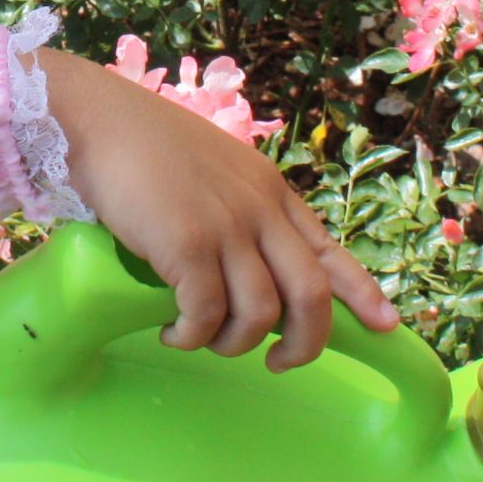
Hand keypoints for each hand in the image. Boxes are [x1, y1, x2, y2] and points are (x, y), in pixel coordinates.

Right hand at [36, 50, 400, 369]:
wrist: (97, 118)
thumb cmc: (143, 144)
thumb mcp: (215, 169)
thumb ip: (240, 208)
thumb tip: (246, 264)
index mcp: (270, 193)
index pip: (330, 250)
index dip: (362, 294)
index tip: (385, 326)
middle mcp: (259, 210)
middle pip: (311, 295)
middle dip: (305, 343)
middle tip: (279, 364)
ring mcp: (227, 226)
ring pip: (259, 314)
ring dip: (233, 343)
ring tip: (201, 339)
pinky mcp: (187, 244)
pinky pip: (205, 314)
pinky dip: (191, 336)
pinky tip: (172, 332)